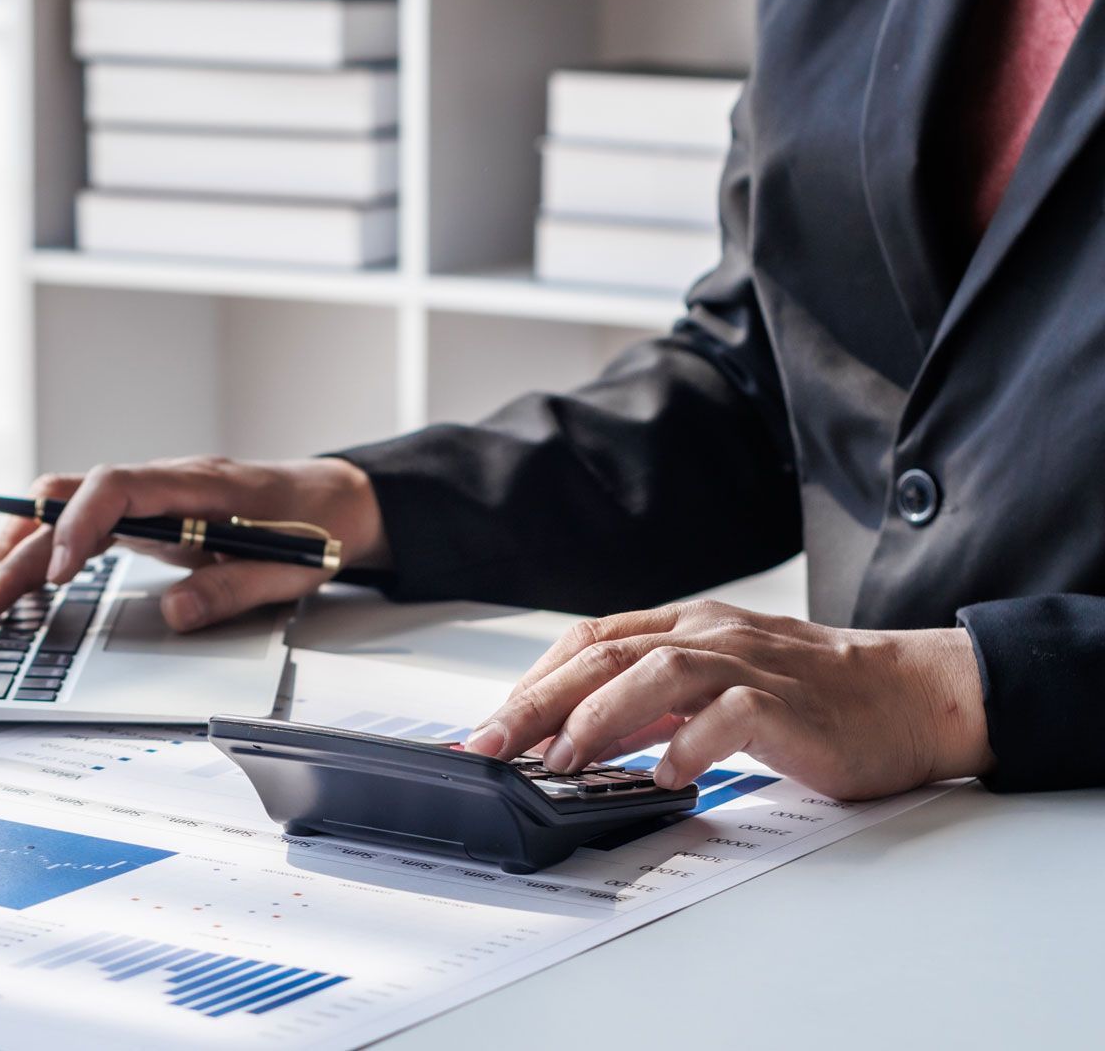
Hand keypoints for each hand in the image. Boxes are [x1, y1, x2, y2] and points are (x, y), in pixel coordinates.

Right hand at [0, 456, 387, 630]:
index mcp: (198, 485)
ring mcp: (151, 495)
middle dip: (22, 548)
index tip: (55, 574)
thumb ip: (233, 588)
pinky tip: (23, 576)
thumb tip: (175, 612)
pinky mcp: (147, 513)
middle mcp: (164, 481)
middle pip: (72, 497)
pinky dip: (48, 543)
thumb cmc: (316, 528)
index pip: (115, 486)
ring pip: (67, 504)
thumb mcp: (290, 569)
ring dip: (23, 545)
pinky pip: (84, 518)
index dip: (78, 525)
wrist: (335, 500)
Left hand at [458, 600, 994, 800]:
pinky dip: (692, 744)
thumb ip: (653, 703)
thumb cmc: (816, 696)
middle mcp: (711, 634)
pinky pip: (731, 716)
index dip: (533, 681)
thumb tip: (577, 738)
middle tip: (490, 747)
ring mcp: (751, 665)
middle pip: (604, 654)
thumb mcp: (718, 686)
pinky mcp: (791, 704)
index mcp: (688, 624)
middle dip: (537, 702)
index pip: (590, 640)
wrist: (915, 696)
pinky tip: (667, 776)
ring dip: (600, 717)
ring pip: (658, 670)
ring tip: (561, 761)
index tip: (487, 727)